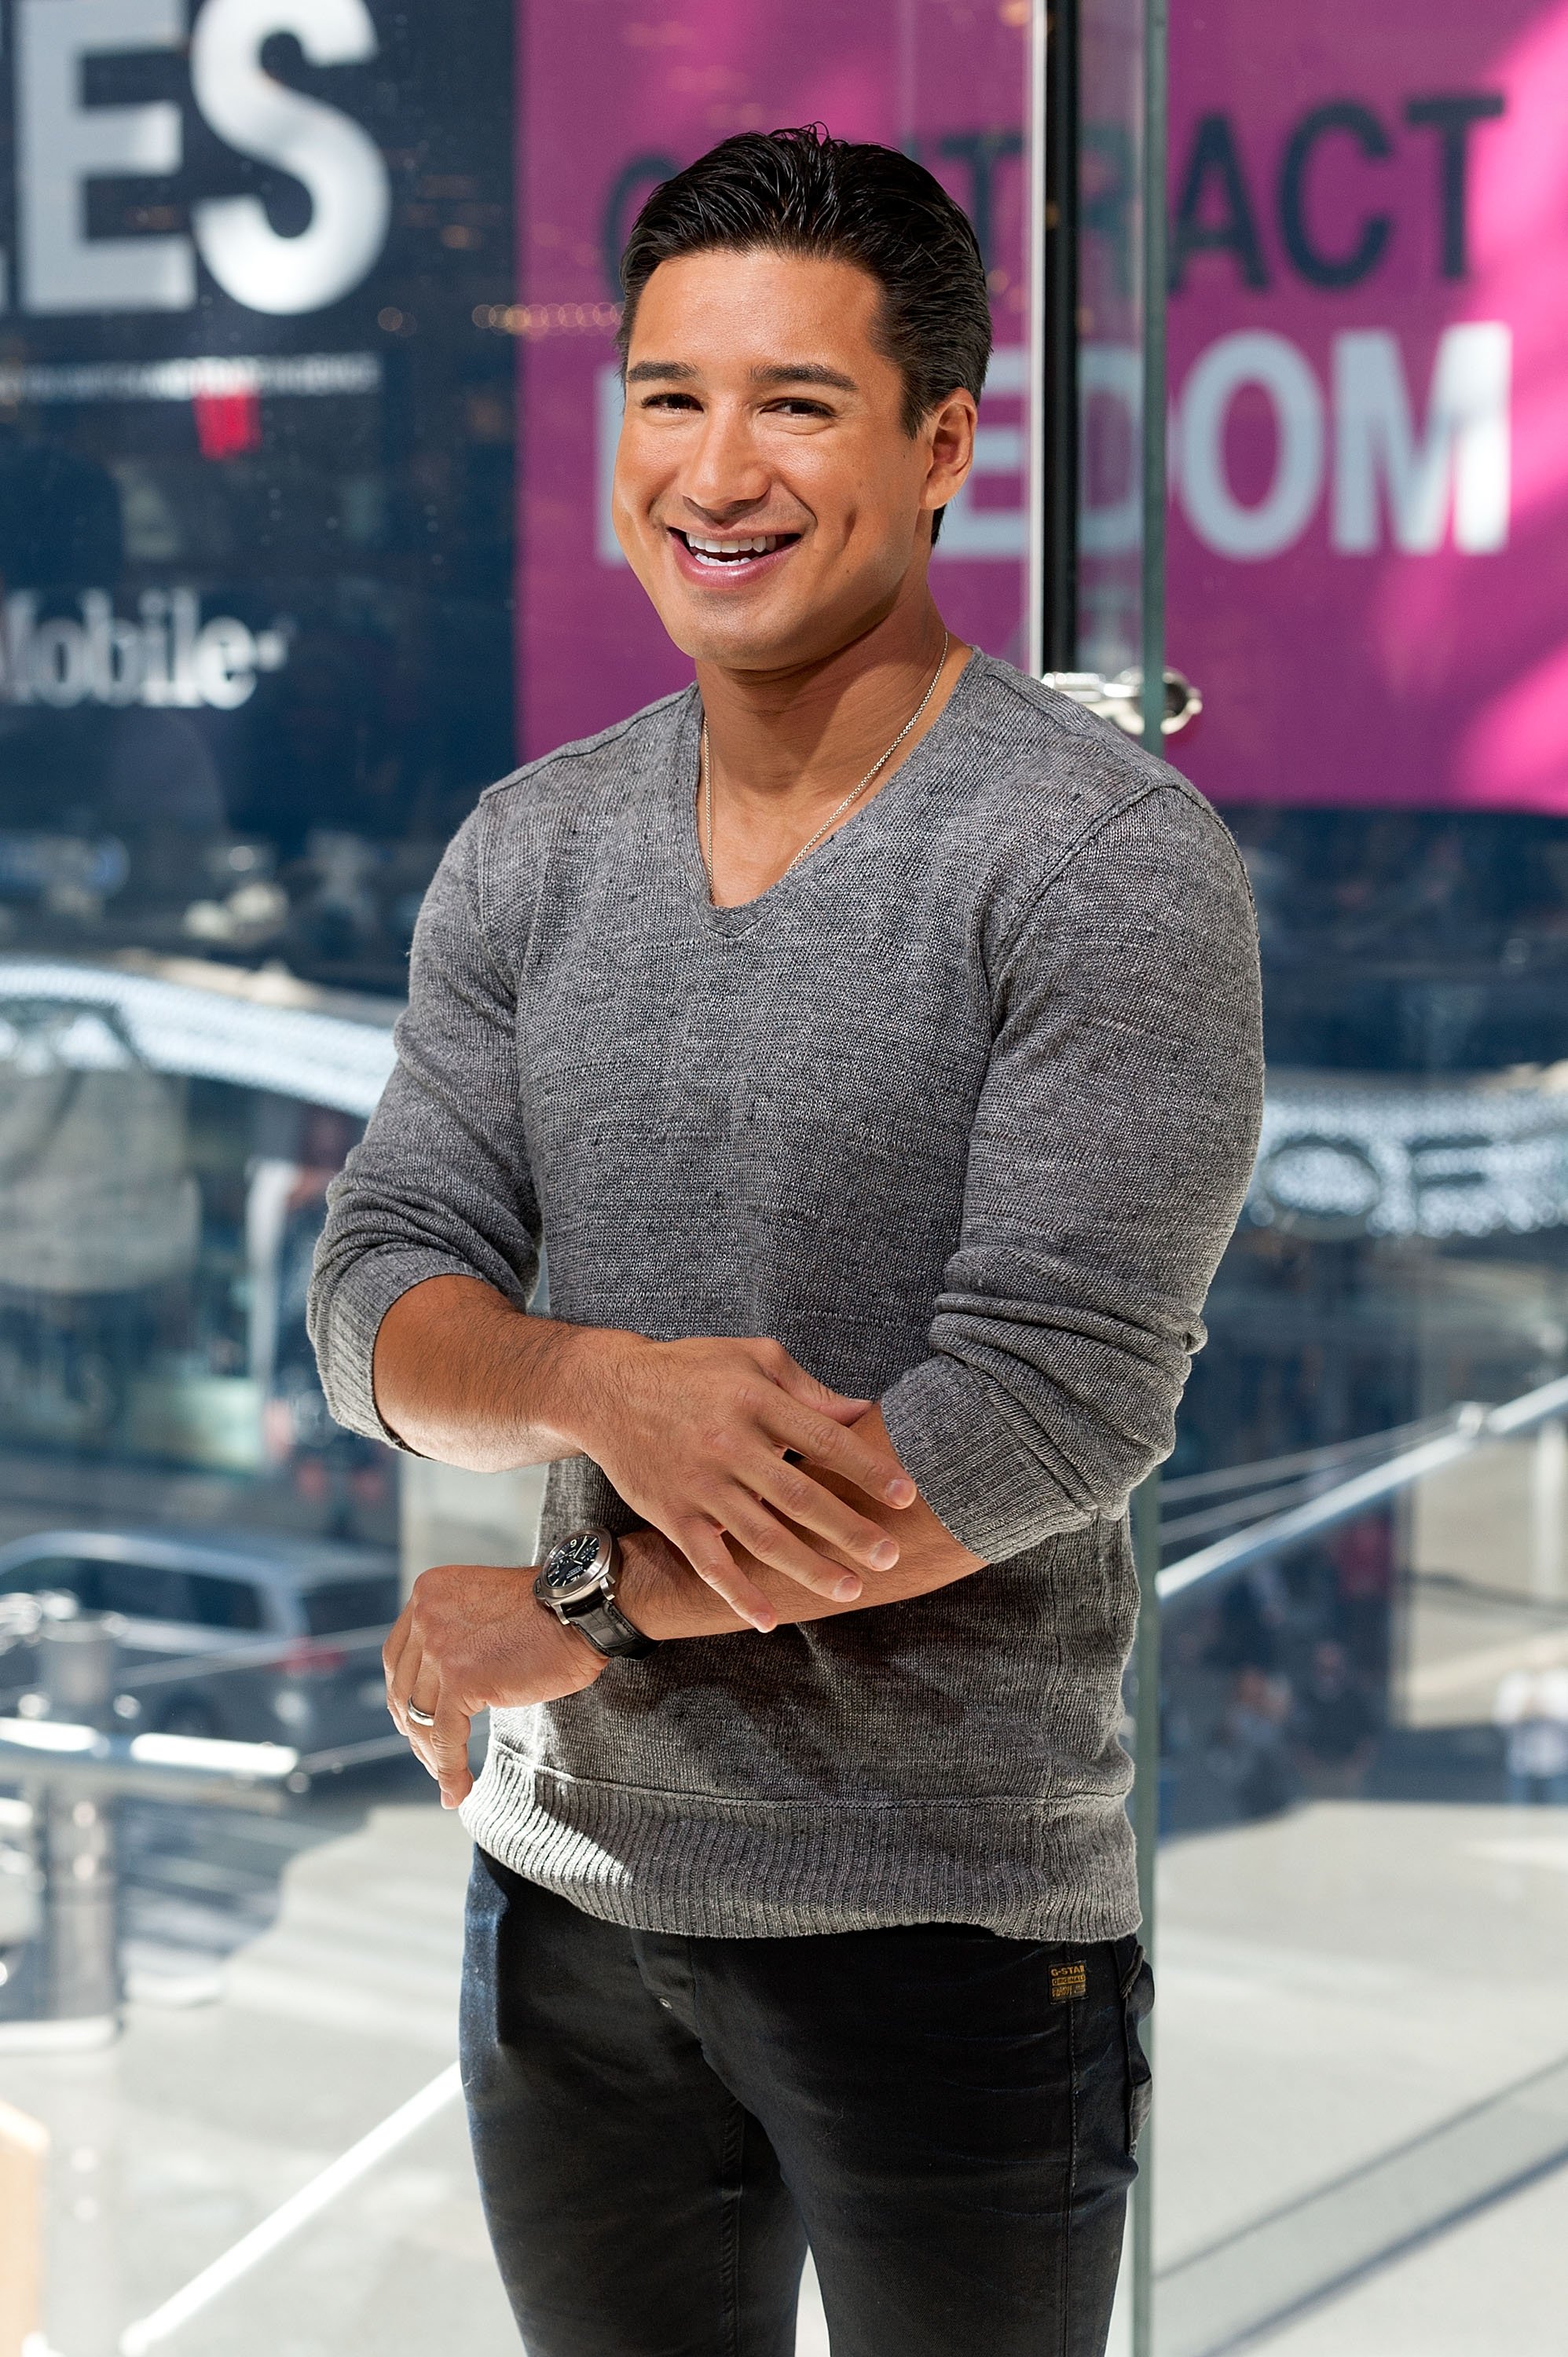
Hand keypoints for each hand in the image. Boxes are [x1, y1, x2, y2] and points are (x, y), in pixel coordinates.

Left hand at [383, 1563, 604, 1807]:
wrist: (582, 1609)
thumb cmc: (549, 1613)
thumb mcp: (483, 1610)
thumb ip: (455, 1634)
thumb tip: (438, 1689)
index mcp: (428, 1592)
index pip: (398, 1657)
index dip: (404, 1696)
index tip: (417, 1723)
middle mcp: (425, 1614)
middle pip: (402, 1688)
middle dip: (415, 1730)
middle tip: (432, 1758)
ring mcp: (439, 1646)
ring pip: (419, 1717)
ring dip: (431, 1756)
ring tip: (449, 1780)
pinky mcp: (461, 1678)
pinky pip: (445, 1736)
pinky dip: (448, 1769)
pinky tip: (457, 1790)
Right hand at [552, 1332, 915, 1629]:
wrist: (608, 1389)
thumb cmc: (692, 1368)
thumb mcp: (753, 1358)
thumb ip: (808, 1389)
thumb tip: (863, 1413)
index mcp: (756, 1401)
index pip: (824, 1440)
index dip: (867, 1470)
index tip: (905, 1495)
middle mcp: (729, 1445)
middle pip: (799, 1497)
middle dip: (849, 1530)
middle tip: (889, 1554)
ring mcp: (699, 1485)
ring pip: (762, 1537)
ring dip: (808, 1568)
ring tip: (850, 1589)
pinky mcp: (672, 1514)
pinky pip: (708, 1563)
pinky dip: (737, 1594)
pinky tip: (769, 1619)